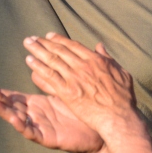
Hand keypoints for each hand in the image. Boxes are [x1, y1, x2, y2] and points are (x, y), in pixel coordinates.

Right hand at [0, 83, 111, 152]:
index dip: (2, 93)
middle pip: (12, 107)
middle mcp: (36, 116)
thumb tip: (37, 64)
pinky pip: (32, 132)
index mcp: (38, 105)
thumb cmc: (82, 112)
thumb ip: (49, 80)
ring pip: (18, 119)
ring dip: (5, 111)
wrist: (99, 131)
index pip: (16, 97)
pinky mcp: (48, 138)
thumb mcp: (62, 92)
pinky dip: (22, 125)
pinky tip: (14, 118)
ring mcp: (41, 127)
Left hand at [22, 34, 143, 138]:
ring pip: (52, 60)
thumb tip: (100, 46)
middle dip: (44, 42)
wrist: (118, 117)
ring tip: (28, 44)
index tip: (49, 35)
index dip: (59, 39)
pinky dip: (38, 68)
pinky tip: (30, 61)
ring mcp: (74, 78)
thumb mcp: (121, 72)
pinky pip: (49, 77)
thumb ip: (108, 58)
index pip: (73, 45)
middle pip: (59, 50)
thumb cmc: (123, 98)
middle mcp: (83, 66)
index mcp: (95, 60)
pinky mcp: (67, 92)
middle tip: (32, 38)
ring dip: (38, 50)